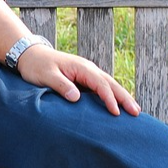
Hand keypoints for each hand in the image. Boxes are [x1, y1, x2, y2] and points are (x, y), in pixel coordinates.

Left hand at [15, 45, 141, 116]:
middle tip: (137, 112)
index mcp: (81, 67)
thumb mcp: (46, 76)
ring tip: (134, 110)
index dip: (109, 98)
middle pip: (110, 83)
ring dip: (121, 96)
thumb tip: (76, 98)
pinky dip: (111, 95)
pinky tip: (118, 105)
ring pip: (109, 85)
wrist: (30, 55)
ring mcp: (87, 73)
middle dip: (124, 97)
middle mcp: (88, 69)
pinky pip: (101, 87)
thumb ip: (61, 85)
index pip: (100, 84)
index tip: (116, 112)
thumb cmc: (37, 66)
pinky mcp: (83, 79)